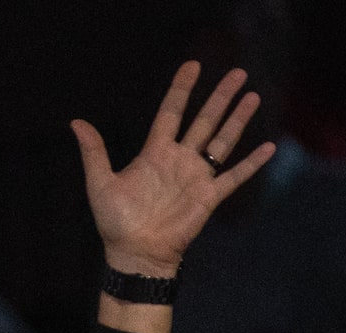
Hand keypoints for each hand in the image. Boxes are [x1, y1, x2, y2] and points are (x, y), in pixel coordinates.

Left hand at [72, 62, 275, 276]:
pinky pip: (234, 176)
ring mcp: (196, 177)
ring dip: (238, 119)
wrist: (135, 254)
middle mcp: (179, 160)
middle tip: (238, 72)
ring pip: (223, 141)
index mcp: (155, 153)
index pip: (171, 112)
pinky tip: (269, 146)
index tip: (193, 66)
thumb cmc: (116, 223)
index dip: (182, 89)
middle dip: (221, 96)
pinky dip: (252, 163)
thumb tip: (76, 123)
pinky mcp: (209, 196)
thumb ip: (94, 152)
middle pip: (204, 120)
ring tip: (253, 95)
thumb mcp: (100, 184)